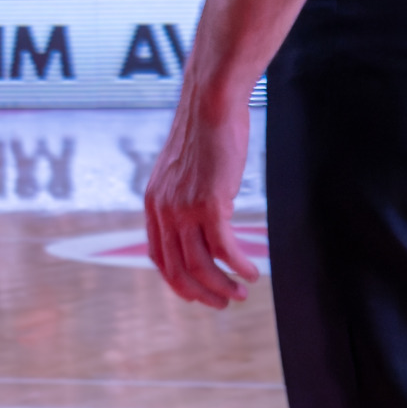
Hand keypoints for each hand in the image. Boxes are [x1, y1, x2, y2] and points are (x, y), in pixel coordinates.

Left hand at [144, 89, 259, 309]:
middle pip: (177, 269)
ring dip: (223, 285)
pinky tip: (252, 271)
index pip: (158, 256)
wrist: (210, 104)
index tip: (198, 293)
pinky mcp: (209, 203)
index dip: (177, 281)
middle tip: (224, 303)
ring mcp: (184, 207)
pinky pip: (224, 248)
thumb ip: (185, 197)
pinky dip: (239, 266)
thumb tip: (204, 218)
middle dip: (201, 293)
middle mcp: (163, 209)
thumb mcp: (184, 172)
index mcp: (154, 203)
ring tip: (241, 292)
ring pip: (200, 265)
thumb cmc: (204, 134)